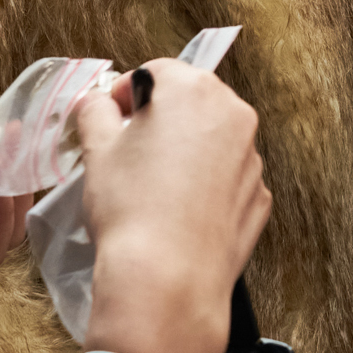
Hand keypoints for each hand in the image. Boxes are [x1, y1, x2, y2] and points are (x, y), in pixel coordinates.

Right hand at [76, 61, 271, 352]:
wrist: (167, 280)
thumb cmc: (130, 207)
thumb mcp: (97, 149)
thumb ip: (94, 112)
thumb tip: (95, 104)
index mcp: (194, 90)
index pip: (155, 72)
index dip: (125, 93)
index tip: (109, 118)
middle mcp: (233, 117)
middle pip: (191, 103)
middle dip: (159, 120)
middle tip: (127, 151)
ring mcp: (252, 160)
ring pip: (211, 142)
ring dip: (185, 153)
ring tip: (152, 189)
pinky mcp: (258, 199)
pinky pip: (226, 181)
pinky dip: (205, 188)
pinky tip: (177, 213)